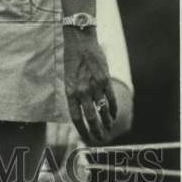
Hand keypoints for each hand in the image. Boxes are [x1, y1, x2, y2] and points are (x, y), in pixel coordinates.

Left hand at [63, 29, 117, 144]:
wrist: (80, 42)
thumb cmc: (72, 61)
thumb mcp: (68, 79)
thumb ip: (74, 94)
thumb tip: (80, 111)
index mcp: (70, 92)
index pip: (76, 118)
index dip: (82, 131)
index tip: (86, 138)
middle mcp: (82, 91)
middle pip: (91, 119)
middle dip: (96, 131)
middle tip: (100, 138)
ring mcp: (94, 86)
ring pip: (103, 111)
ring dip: (107, 122)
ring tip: (108, 128)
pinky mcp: (105, 80)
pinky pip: (111, 100)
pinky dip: (113, 110)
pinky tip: (113, 115)